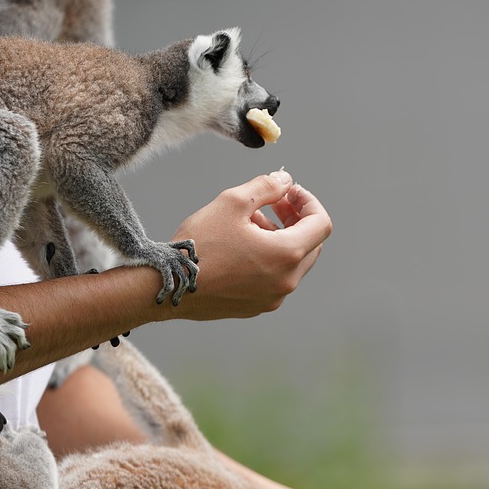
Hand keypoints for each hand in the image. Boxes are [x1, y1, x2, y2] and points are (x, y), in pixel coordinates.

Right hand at [169, 169, 330, 320]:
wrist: (167, 287)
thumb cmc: (199, 244)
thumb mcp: (232, 202)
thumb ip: (266, 187)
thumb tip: (286, 181)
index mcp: (287, 255)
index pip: (321, 224)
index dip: (308, 201)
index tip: (288, 191)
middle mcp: (287, 281)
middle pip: (311, 244)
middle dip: (296, 219)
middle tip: (273, 202)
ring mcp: (273, 298)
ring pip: (292, 262)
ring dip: (280, 237)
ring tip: (250, 222)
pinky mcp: (257, 306)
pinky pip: (275, 278)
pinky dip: (268, 258)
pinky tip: (242, 246)